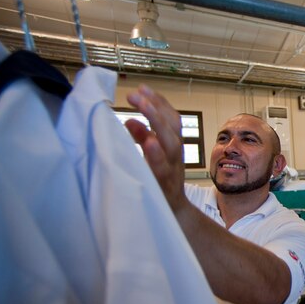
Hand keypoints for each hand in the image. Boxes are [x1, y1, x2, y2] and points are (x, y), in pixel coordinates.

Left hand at [125, 85, 187, 212]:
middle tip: (136, 94)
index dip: (160, 103)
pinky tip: (149, 143)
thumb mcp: (152, 157)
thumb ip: (142, 138)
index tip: (142, 88)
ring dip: (157, 123)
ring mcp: (171, 170)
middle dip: (156, 108)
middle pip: (172, 127)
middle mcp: (175, 156)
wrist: (174, 215)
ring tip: (142, 107)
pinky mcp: (164, 185)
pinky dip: (157, 155)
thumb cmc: (160, 183)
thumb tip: (129, 121)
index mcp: (172, 147)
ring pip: (171, 143)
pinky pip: (163, 169)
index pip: (171, 119)